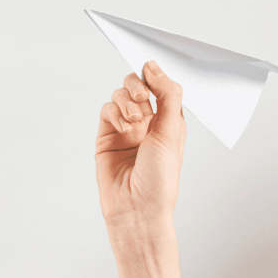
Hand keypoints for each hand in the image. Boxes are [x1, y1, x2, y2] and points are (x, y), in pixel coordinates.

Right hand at [95, 61, 185, 232]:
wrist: (137, 209)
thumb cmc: (160, 180)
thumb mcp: (172, 132)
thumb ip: (167, 95)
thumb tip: (153, 67)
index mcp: (168, 121)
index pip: (160, 86)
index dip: (155, 76)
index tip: (150, 71)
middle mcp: (147, 123)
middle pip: (137, 86)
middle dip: (137, 86)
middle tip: (142, 97)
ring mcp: (125, 130)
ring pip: (120, 96)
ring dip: (126, 102)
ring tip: (135, 121)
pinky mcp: (106, 137)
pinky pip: (106, 111)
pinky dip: (114, 113)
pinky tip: (124, 127)